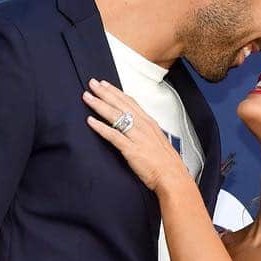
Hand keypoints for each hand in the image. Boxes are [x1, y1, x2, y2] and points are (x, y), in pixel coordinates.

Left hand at [82, 79, 191, 194]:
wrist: (173, 177)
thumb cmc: (167, 164)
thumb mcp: (158, 142)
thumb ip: (146, 133)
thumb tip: (137, 130)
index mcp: (149, 123)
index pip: (130, 101)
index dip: (116, 92)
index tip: (105, 84)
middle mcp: (142, 126)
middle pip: (120, 104)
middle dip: (104, 92)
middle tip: (92, 83)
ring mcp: (137, 136)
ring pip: (115, 115)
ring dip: (99, 104)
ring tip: (87, 97)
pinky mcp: (131, 149)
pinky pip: (113, 135)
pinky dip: (100, 127)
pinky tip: (90, 121)